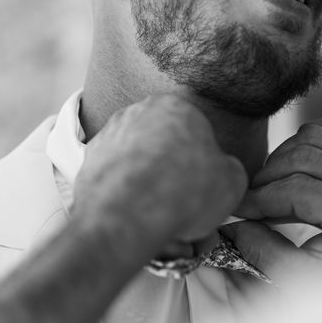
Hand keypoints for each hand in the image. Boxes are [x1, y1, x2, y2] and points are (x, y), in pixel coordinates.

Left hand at [73, 94, 247, 266]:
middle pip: (164, 143)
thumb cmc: (182, 192)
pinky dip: (125, 192)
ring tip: (159, 213)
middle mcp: (139, 111)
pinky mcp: (89, 160)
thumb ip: (230, 170)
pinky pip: (116, 176)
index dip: (204, 163)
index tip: (204, 186)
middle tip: (183, 201)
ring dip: (149, 182)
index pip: (197, 131)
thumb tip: (223, 172)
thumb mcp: (232, 182)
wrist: (127, 216)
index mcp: (177, 107)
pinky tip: (135, 212)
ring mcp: (110, 134)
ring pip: (139, 160)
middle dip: (173, 170)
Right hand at [224, 116, 321, 279]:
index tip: (234, 209)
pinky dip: (305, 140)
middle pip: (305, 157)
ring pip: (314, 136)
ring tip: (267, 188)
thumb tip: (228, 223)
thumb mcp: (300, 279)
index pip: (300, 190)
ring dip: (281, 158)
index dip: (260, 198)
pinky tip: (292, 168)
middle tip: (247, 201)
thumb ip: (263, 250)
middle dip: (266, 178)